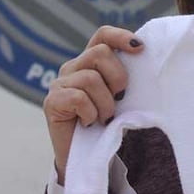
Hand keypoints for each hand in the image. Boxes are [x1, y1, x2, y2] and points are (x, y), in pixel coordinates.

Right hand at [43, 26, 143, 184]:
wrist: (87, 158)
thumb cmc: (107, 126)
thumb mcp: (121, 98)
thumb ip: (124, 78)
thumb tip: (141, 58)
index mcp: (90, 62)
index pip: (102, 35)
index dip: (120, 36)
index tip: (140, 49)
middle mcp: (72, 68)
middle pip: (99, 53)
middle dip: (117, 78)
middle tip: (118, 100)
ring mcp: (59, 83)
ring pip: (90, 79)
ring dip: (105, 104)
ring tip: (103, 118)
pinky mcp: (51, 102)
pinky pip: (79, 98)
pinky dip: (90, 113)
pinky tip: (88, 123)